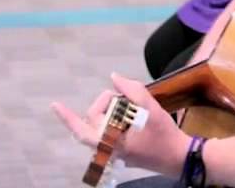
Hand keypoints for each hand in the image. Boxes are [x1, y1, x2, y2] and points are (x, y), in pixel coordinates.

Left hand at [52, 73, 191, 178]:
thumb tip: (114, 77)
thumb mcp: (152, 109)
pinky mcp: (121, 154)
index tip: (55, 105)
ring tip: (132, 107)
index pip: (82, 129)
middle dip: (106, 104)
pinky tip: (130, 115)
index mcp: (111, 142)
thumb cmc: (165, 135)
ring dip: (111, 112)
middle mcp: (108, 150)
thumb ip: (132, 90)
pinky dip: (115, 121)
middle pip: (94, 120)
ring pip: (101, 127)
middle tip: (126, 97)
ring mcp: (114, 154)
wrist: (179, 158)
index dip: (67, 117)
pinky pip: (110, 134)